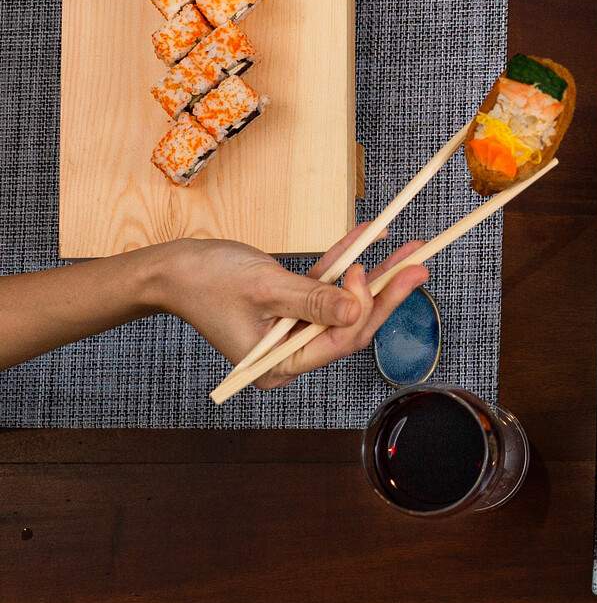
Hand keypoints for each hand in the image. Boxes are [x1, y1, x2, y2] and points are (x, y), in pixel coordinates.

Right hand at [156, 227, 428, 389]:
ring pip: (344, 304)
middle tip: (419, 264)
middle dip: (385, 292)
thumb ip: (314, 301)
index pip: (339, 341)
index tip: (369, 272)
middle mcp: (291, 354)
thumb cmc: (207, 280)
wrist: (171, 269)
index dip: (362, 308)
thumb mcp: (266, 288)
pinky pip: (326, 287)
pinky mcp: (292, 308)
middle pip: (351, 324)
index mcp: (281, 365)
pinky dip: (343, 263)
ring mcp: (293, 331)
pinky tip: (367, 237)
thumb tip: (357, 311)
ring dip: (373, 273)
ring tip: (410, 250)